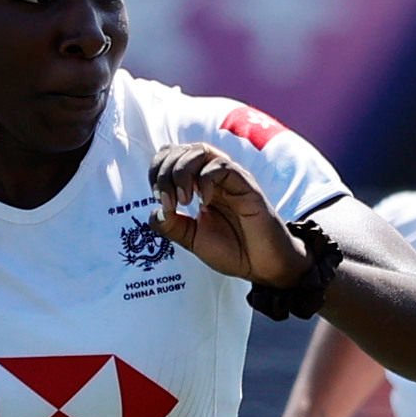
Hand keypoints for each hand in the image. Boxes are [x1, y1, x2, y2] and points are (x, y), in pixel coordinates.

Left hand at [148, 144, 302, 287]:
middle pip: (182, 150)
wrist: (262, 266)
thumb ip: (172, 226)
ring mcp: (231, 178)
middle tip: (168, 202)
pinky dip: (206, 180)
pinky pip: (222, 166)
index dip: (158, 171)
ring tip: (183, 201)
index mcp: (198, 184)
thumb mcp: (193, 239)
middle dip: (165, 173)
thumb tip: (153, 212)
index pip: (172, 156)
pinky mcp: (246, 185)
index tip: (158, 199)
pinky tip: (204, 203)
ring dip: (182, 173)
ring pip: (201, 151)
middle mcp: (214, 176)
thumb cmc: (233, 250)